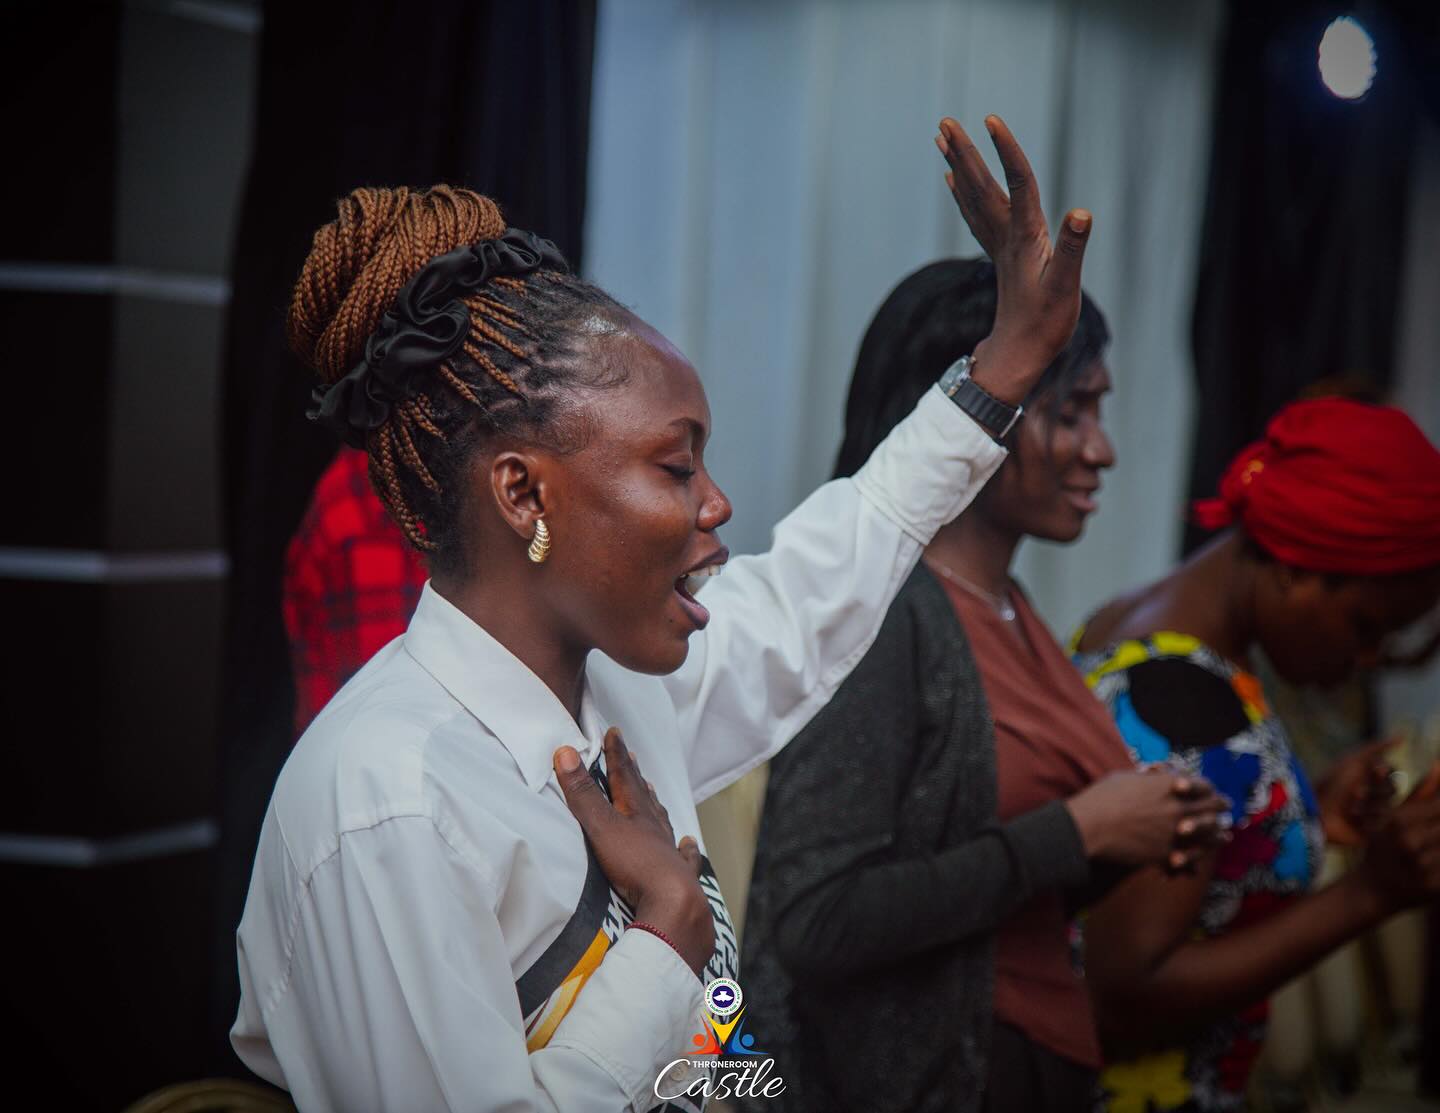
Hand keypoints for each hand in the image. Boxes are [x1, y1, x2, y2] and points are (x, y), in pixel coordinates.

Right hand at [554, 729, 713, 973]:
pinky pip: (685, 857)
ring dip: (653, 805)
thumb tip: (566, 752)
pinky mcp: (679, 876)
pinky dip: (686, 849)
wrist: (673, 902)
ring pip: (661, 821)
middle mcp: (654, 827)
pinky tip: (688, 844)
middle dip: (634, 775)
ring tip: (651, 791)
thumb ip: (583, 793)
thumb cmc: (636, 864)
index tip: (615, 733)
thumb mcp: (602, 827)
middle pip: (643, 795)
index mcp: (636, 813)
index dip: (618, 754)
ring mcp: (669, 851)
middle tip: (633, 757)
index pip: (624, 776)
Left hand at [935, 115, 1092, 404]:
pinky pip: (975, 215)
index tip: (991, 119)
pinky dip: (963, 193)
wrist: (1020, 354)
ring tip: (942, 138)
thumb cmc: (1046, 324)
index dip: (1006, 150)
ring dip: (958, 165)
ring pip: (973, 197)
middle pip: (981, 186)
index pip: (1018, 183)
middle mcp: (1006, 236)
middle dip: (965, 151)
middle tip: (945, 121)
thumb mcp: (1066, 286)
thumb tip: (1080, 213)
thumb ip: (1071, 248)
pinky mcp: (998, 254)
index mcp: (1025, 237)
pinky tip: (952, 179)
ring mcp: (999, 244)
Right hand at [1066, 767, 1229, 871]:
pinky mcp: (1167, 854)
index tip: (1218, 794)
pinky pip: (1190, 858)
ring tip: (1224, 837)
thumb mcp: (1126, 778)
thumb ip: (1148, 781)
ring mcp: (1176, 833)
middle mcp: (1179, 808)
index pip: (1205, 786)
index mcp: (1170, 786)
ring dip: (1218, 836)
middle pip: (1212, 810)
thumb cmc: (1103, 797)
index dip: (1213, 791)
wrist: (1091, 826)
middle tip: (1228, 812)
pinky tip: (1200, 862)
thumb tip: (1154, 779)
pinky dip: (1196, 860)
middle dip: (1222, 810)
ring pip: (1208, 836)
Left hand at [1317, 737, 1397, 846]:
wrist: (1316, 810)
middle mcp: (1374, 795)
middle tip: (1355, 792)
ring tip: (1349, 807)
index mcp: (1369, 778)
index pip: (1393, 772)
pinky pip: (1384, 824)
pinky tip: (1352, 820)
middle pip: (1393, 789)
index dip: (1385, 772)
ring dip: (1368, 804)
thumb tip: (1403, 734)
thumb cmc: (1331, 783)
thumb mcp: (1354, 761)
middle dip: (1374, 789)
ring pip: (1389, 807)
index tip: (1374, 770)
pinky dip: (1367, 819)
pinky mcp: (1372, 832)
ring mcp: (1374, 813)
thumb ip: (1377, 747)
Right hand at [1354, 782, 1439, 912]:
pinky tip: (1437, 858)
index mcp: (1399, 821)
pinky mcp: (1432, 886)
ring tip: (1436, 841)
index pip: (1439, 807)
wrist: (1372, 890)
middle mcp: (1409, 841)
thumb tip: (1431, 767)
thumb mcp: (1390, 819)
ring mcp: (1421, 865)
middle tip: (1437, 832)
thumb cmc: (1383, 848)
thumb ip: (1415, 795)